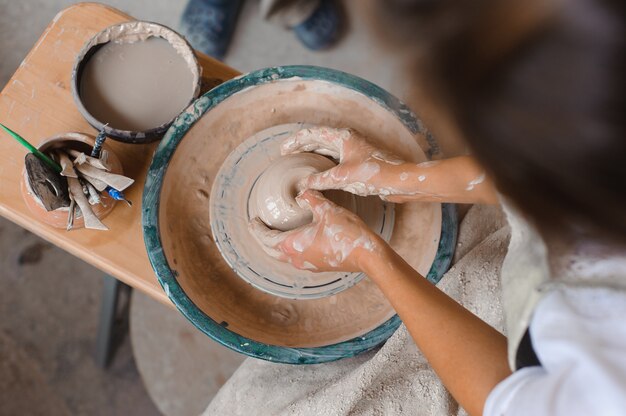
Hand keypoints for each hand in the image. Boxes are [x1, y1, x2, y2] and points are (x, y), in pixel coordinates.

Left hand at [249, 190, 382, 271]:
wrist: (368, 255)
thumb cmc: (347, 233)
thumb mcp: (327, 209)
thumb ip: (311, 198)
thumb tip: (302, 191)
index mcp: (293, 245)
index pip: (266, 238)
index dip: (257, 229)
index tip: (252, 220)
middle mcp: (297, 258)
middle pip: (271, 250)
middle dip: (263, 239)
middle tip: (259, 227)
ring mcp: (308, 264)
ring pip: (284, 256)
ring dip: (276, 245)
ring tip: (275, 233)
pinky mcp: (319, 265)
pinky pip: (297, 258)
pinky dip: (290, 249)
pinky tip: (297, 240)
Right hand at [281, 127, 407, 199]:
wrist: (400, 180)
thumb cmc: (375, 174)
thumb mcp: (343, 177)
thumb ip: (320, 180)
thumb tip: (302, 185)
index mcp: (343, 137)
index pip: (313, 134)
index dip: (296, 141)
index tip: (283, 149)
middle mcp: (348, 140)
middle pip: (319, 139)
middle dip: (302, 146)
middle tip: (287, 154)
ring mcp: (353, 150)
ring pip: (327, 149)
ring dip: (312, 154)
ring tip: (299, 162)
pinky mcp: (358, 161)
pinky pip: (335, 159)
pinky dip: (323, 164)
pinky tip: (318, 173)